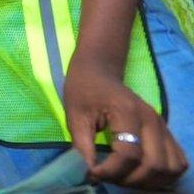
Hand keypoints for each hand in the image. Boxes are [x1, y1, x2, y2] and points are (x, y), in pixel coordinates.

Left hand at [65, 62, 187, 188]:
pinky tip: (140, 173)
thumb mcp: (74, 116)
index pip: (129, 155)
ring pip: (171, 168)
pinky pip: (178, 162)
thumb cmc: (83, 91)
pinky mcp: (166, 132)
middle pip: (154, 165)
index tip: (92, 172)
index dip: (110, 171)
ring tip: (123, 176)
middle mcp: (152, 120)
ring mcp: (163, 126)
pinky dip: (163, 175)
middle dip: (129, 179)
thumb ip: (82, 145)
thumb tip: (88, 173)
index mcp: (127, 112)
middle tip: (107, 176)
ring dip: (148, 180)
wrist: (99, 72)